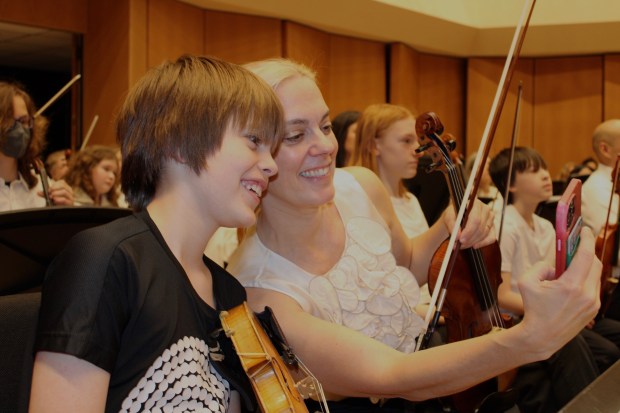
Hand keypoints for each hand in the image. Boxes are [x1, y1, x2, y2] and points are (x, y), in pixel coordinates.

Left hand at [39, 180, 73, 205]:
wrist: (58, 212)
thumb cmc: (56, 203)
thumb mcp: (50, 198)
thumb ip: (45, 194)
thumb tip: (38, 192)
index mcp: (65, 188)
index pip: (62, 182)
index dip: (55, 184)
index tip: (49, 189)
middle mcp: (69, 191)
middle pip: (63, 186)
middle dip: (55, 188)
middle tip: (49, 192)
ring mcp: (70, 197)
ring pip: (64, 192)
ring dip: (56, 193)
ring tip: (51, 197)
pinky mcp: (70, 203)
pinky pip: (65, 199)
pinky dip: (59, 199)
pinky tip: (54, 200)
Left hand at [442, 199, 494, 248]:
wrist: (458, 217)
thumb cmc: (453, 215)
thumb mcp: (448, 217)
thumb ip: (452, 226)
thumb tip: (457, 236)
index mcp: (475, 203)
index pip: (475, 219)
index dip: (468, 231)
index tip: (460, 239)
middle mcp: (485, 209)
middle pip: (480, 228)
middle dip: (469, 238)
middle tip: (460, 245)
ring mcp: (491, 218)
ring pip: (484, 234)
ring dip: (473, 242)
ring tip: (462, 245)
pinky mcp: (493, 227)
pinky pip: (491, 238)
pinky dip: (482, 243)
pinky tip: (474, 246)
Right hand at [517, 228, 600, 356]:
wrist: (541, 337)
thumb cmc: (533, 310)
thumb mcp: (527, 282)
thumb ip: (540, 266)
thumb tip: (553, 264)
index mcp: (571, 286)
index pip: (585, 255)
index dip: (586, 239)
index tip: (585, 230)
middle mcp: (586, 294)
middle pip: (594, 263)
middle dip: (585, 252)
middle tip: (574, 247)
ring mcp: (592, 303)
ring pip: (595, 275)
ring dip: (584, 267)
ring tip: (567, 270)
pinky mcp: (593, 309)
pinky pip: (592, 287)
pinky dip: (584, 280)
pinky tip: (569, 284)